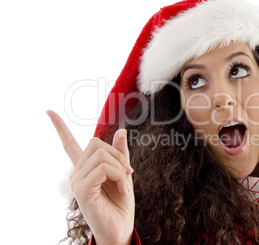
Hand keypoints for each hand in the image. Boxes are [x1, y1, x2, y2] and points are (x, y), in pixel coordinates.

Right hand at [47, 110, 134, 244]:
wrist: (120, 229)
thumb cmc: (120, 203)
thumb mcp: (123, 174)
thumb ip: (120, 154)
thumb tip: (121, 130)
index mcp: (85, 168)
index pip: (69, 144)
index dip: (60, 127)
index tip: (49, 111)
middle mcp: (77, 173)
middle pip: (95, 143)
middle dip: (118, 155)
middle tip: (128, 173)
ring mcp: (77, 181)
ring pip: (101, 155)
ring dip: (120, 168)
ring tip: (124, 185)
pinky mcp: (81, 190)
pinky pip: (102, 169)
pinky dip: (117, 175)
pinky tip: (122, 189)